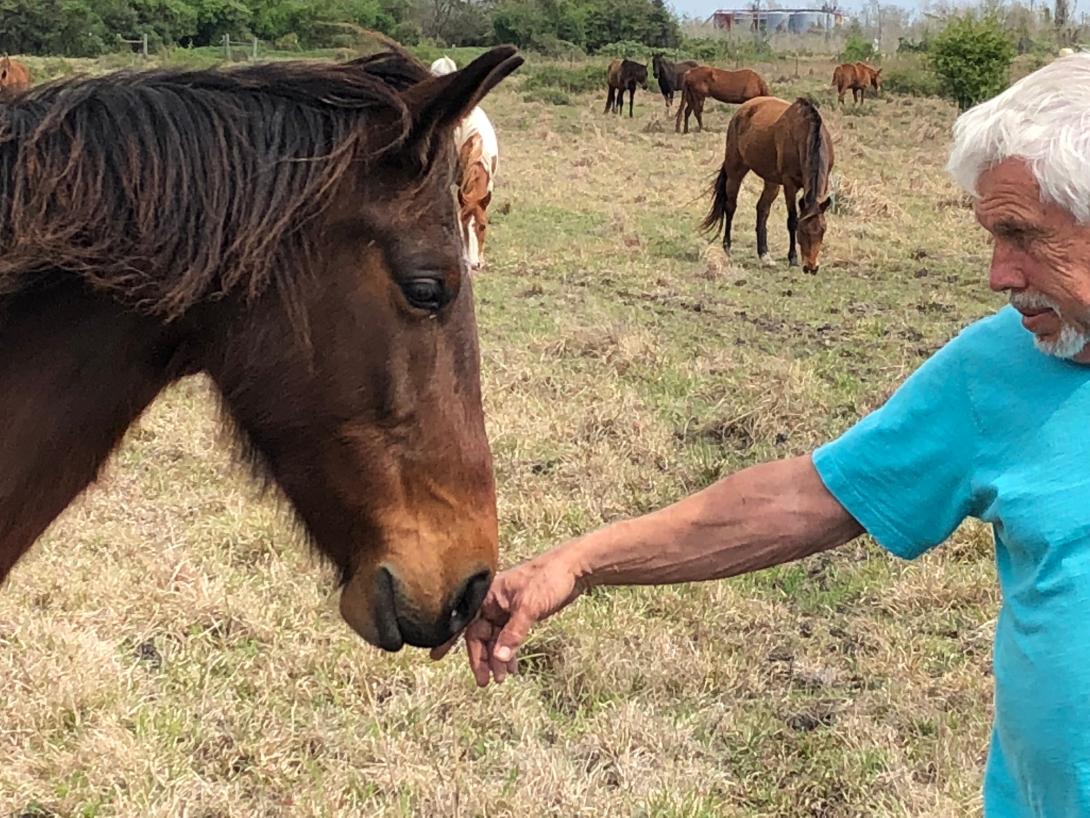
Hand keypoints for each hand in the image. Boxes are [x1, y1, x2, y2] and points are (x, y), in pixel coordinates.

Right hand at [430, 548, 585, 685]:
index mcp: (488, 594)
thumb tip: (498, 659)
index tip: (436, 657)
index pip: (466, 621)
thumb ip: (513, 634)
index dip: (449, 640)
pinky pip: (507, 637)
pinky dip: (508, 651)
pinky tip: (512, 666)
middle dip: (482, 658)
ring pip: (494, 638)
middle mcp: (493, 601)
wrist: (574, 568)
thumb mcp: (529, 607)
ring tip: (502, 678)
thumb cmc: (548, 579)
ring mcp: (506, 608)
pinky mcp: (519, 614)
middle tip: (485, 681)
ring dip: (496, 658)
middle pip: (480, 634)